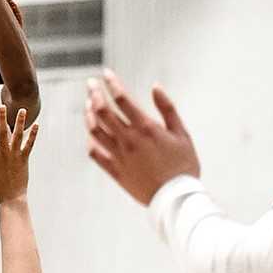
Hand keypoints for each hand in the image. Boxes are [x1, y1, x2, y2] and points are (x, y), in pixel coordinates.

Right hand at [0, 104, 35, 202]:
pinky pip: (29, 144)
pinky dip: (33, 135)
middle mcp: (4, 154)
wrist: (12, 197)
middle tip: (2, 106)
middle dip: (2, 119)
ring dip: (20, 122)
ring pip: (18, 136)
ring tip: (22, 110)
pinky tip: (36, 125)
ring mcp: (15, 155)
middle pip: (3, 133)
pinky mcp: (24, 158)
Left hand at [85, 70, 199, 205]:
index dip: (112, 83)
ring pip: (94, 130)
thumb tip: (155, 86)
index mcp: (145, 128)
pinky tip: (91, 133)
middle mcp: (128, 140)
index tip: (106, 73)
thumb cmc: (183, 165)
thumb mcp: (182, 134)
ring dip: (89, 114)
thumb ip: (168, 108)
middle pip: (102, 111)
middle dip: (94, 93)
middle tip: (90, 84)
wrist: (176, 199)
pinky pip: (95, 153)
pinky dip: (90, 140)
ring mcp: (119, 156)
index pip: (122, 99)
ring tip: (88, 104)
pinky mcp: (115, 171)